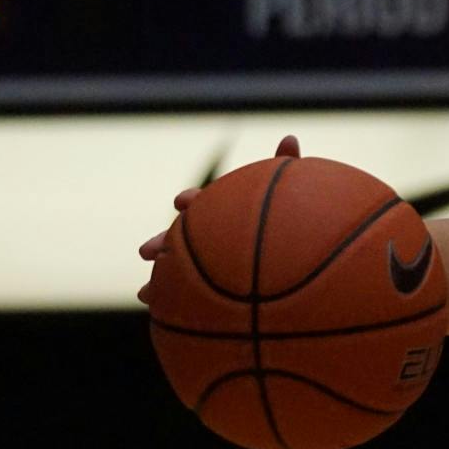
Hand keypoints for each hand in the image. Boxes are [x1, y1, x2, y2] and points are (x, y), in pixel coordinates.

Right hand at [136, 136, 299, 296]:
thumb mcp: (293, 191)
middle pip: (183, 236)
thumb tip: (290, 136)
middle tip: (145, 251)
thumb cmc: (296, 215)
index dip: (193, 201)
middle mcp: (213, 233)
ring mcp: (212, 259)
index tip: (182, 202)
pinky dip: (174, 301)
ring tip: (147, 292)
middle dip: (163, 242)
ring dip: (162, 278)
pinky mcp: (216, 283)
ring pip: (180, 268)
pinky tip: (161, 313)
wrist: (303, 255)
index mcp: (225, 208)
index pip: (204, 201)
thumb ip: (287, 166)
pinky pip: (191, 293)